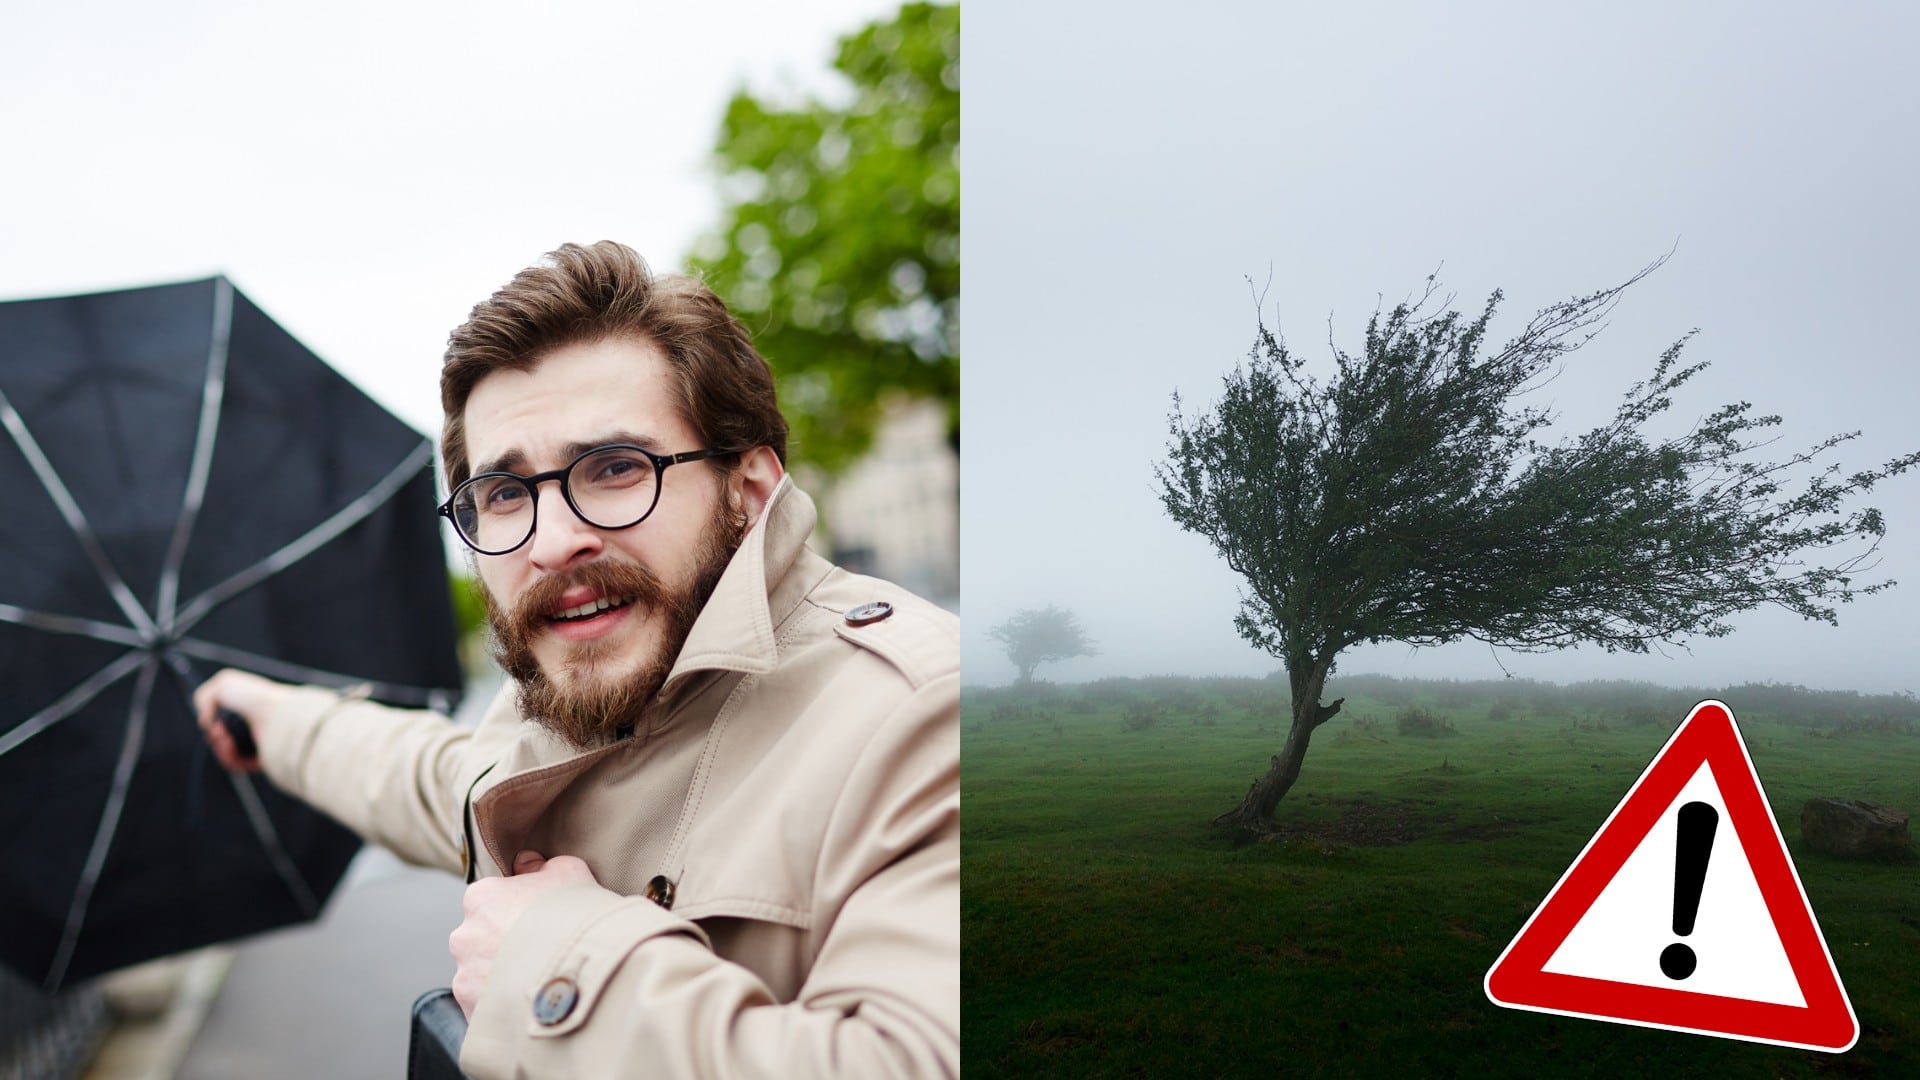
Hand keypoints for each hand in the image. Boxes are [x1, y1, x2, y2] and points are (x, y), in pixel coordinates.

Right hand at [192, 668, 291, 771]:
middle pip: (224, 741)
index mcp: (248, 709)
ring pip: (229, 755)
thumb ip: (204, 699)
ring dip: (219, 748)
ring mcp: (259, 743)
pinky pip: (239, 766)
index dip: (213, 725)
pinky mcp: (263, 759)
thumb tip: (206, 720)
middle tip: (218, 730)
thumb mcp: (222, 683)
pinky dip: (229, 758)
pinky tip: (229, 747)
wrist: (273, 713)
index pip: (224, 723)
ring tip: (224, 737)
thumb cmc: (254, 696)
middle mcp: (254, 726)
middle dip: (214, 738)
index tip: (210, 720)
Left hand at [451, 851, 598, 1018]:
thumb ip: (541, 865)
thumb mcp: (569, 872)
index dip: (516, 908)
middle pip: (482, 938)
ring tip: (537, 981)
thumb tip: (526, 863)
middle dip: (503, 944)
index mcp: (481, 898)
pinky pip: (484, 1006)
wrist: (579, 973)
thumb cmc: (574, 917)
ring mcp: (465, 976)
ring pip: (482, 974)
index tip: (537, 919)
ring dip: (501, 977)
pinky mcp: (471, 1010)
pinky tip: (530, 1002)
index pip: (490, 900)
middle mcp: (464, 935)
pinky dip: (502, 1005)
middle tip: (538, 950)